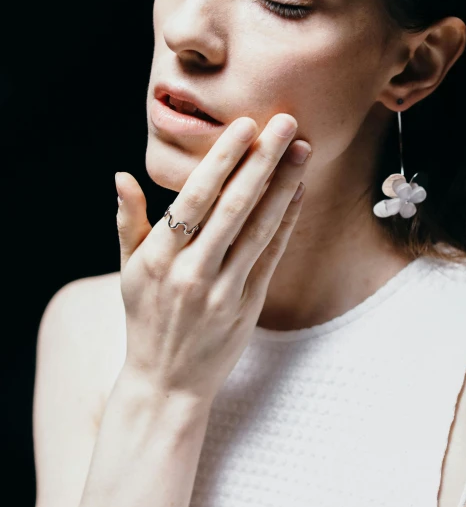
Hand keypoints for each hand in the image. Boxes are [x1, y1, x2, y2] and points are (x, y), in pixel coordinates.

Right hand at [114, 114, 310, 407]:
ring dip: (284, 185)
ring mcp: (222, 291)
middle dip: (262, 160)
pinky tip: (299, 192)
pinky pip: (271, 255)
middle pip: (233, 206)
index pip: (194, 197)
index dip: (222, 159)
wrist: (166, 383)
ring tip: (302, 149)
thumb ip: (128, 221)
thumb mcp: (128, 270)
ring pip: (258, 228)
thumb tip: (122, 176)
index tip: (245, 125)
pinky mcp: (247, 306)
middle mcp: (190, 271)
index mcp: (156, 256)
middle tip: (286, 122)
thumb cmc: (145, 317)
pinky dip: (286, 222)